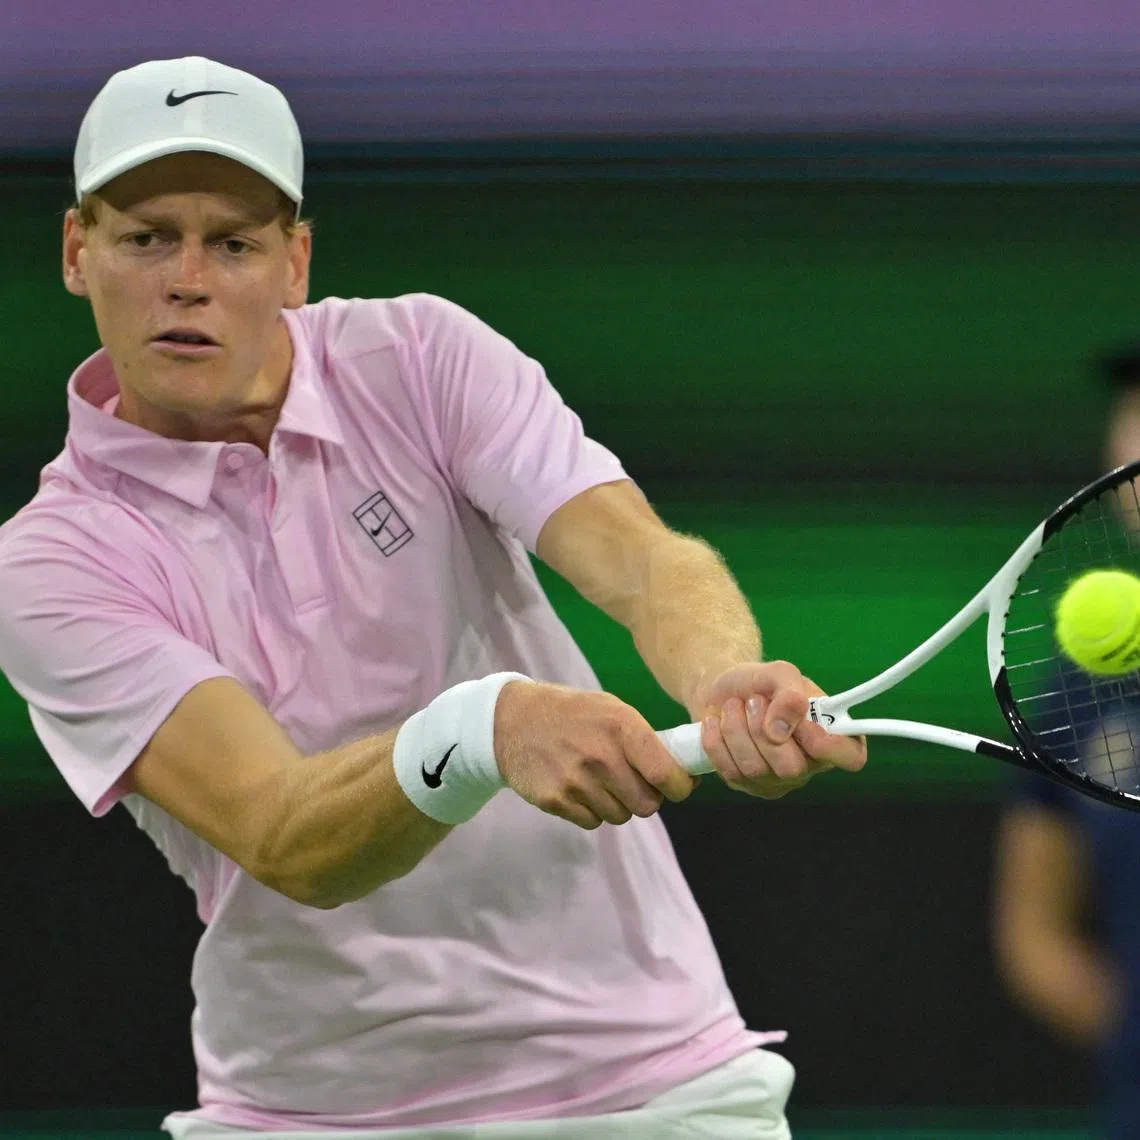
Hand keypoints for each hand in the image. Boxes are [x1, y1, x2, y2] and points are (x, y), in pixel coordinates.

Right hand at [494, 681, 698, 828]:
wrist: (512, 720)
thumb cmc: (572, 714)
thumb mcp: (610, 709)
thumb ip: (643, 740)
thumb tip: (681, 773)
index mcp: (621, 727)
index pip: (665, 774)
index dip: (679, 786)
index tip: (678, 786)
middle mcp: (601, 756)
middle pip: (647, 805)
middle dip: (645, 797)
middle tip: (632, 782)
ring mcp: (576, 781)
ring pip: (620, 815)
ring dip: (616, 804)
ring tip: (598, 779)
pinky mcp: (556, 801)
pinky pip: (592, 822)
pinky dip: (591, 810)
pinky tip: (578, 786)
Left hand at [691, 661, 866, 797]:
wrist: (722, 690)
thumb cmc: (759, 683)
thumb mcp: (779, 673)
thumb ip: (789, 694)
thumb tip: (781, 729)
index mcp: (831, 735)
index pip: (851, 757)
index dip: (831, 747)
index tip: (804, 724)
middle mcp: (809, 764)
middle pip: (792, 768)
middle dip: (763, 728)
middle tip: (754, 700)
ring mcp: (777, 780)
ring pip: (755, 769)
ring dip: (737, 729)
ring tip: (734, 705)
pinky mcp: (747, 785)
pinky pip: (730, 771)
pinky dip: (717, 740)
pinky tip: (717, 722)